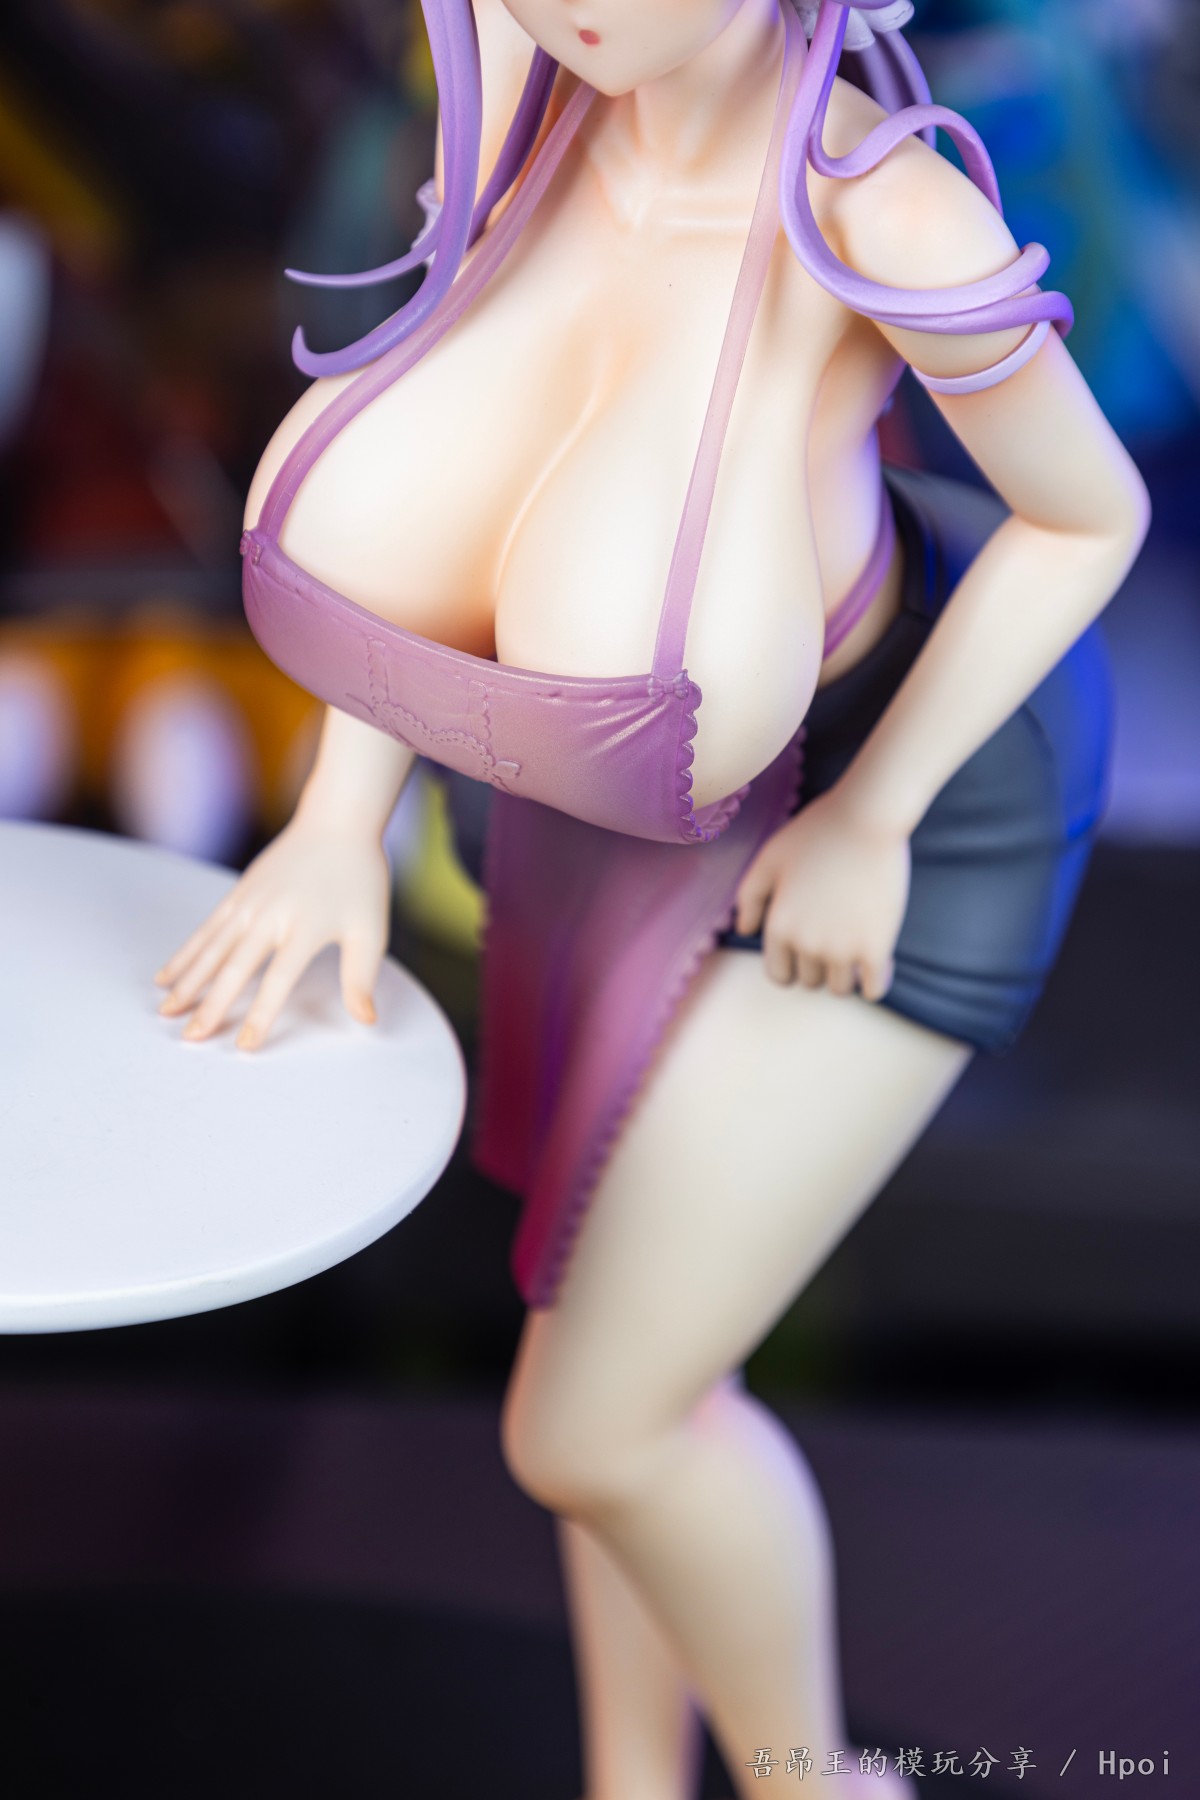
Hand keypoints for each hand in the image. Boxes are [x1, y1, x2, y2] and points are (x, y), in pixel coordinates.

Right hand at [153, 817, 391, 1049]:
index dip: (260, 1014)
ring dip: (187, 982)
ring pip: (211, 949)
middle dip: (211, 1006)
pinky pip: (206, 929)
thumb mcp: (371, 929)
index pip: (278, 980)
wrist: (337, 823)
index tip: (244, 1045)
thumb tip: (365, 1019)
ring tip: (166, 1012)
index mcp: (304, 927)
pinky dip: (185, 953)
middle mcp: (270, 915)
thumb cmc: (358, 879)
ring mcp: (249, 903)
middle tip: (191, 1038)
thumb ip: (362, 977)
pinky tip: (167, 976)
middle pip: (234, 968)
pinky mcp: (238, 893)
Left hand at [733, 786, 909, 999]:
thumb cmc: (817, 833)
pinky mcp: (877, 948)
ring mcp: (842, 949)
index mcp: (779, 926)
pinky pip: (875, 990)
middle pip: (810, 981)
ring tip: (854, 950)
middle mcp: (806, 944)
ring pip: (839, 988)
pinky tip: (878, 963)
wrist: (867, 818)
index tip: (803, 953)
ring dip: (845, 975)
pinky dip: (874, 983)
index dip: (790, 965)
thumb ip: (749, 897)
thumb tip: (746, 932)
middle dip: (817, 965)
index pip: (779, 974)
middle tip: (833, 939)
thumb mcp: (769, 858)